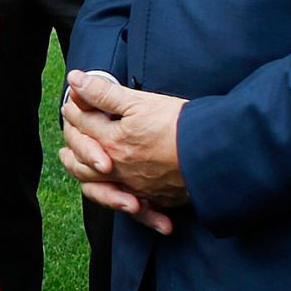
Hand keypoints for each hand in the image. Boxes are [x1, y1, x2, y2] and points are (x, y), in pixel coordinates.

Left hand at [59, 71, 187, 234]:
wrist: (216, 152)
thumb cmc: (180, 124)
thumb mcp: (139, 101)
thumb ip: (103, 92)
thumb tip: (75, 79)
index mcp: (110, 141)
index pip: (80, 124)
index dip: (75, 108)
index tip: (75, 99)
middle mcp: (118, 168)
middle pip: (80, 160)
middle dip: (73, 143)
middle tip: (74, 131)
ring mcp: (135, 186)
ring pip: (99, 189)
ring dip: (89, 180)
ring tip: (90, 170)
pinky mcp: (156, 198)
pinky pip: (135, 211)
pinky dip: (131, 209)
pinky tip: (131, 204)